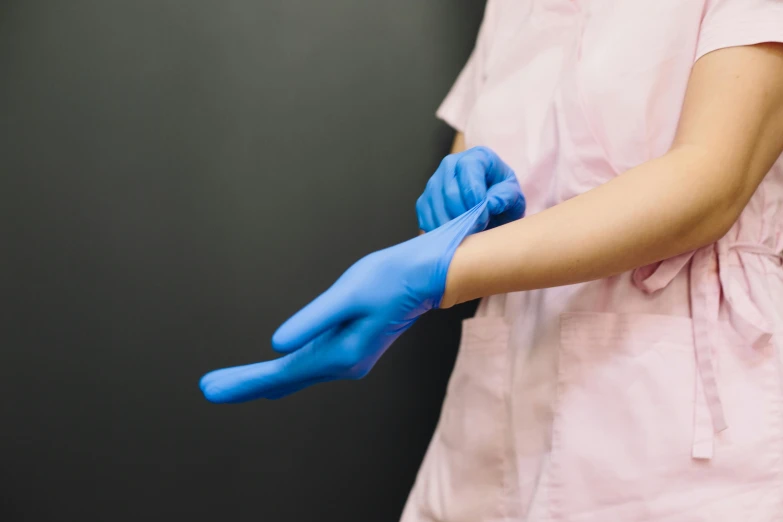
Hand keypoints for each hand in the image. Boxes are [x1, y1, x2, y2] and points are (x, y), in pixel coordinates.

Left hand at [199, 202, 486, 402]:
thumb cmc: (391, 277)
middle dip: (247, 383)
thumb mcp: (348, 294)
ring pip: (297, 373)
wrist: (427, 277)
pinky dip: (286, 370)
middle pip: (286, 379)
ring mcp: (350, 358)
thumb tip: (277, 344)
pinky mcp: (352, 348)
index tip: (212, 388)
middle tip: (210, 388)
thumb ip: (312, 320)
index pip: (282, 373)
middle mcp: (345, 363)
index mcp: (341, 353)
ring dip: (264, 378)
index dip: (245, 381)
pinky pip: (310, 364)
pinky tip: (275, 374)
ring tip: (230, 382)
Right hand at [416, 146, 524, 232]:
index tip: (484, 215)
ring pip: (436, 207)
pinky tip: (455, 235)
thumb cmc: (503, 197)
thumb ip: (505, 196)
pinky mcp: (424, 202)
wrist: (491, 206)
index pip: (468, 169)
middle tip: (479, 228)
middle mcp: (450, 165)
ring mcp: (434, 183)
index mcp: (476, 156)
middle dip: (464, 215)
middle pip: (449, 192)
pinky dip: (440, 231)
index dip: (474, 194)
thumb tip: (489, 204)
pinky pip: (426, 218)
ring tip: (469, 234)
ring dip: (453, 226)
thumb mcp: (513, 195)